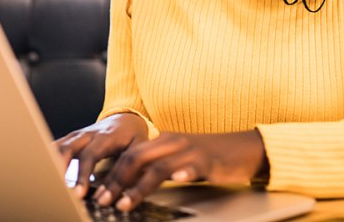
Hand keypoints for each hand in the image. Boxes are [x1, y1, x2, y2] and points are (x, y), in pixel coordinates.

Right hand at [55, 113, 149, 198]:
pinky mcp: (72, 138)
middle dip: (60, 168)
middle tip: (59, 188)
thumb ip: (127, 168)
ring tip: (48, 181)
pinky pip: (57, 145)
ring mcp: (78, 135)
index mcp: (105, 137)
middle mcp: (88, 134)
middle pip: (68, 148)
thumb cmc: (132, 136)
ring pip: (59, 146)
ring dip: (51, 162)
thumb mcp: (138, 150)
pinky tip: (43, 169)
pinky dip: (48, 156)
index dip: (83, 175)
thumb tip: (116, 191)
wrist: (126, 117)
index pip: (90, 156)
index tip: (79, 192)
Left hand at [93, 130, 265, 211]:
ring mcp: (190, 151)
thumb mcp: (178, 158)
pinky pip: (194, 167)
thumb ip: (155, 166)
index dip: (111, 174)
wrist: (245, 148)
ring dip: (138, 187)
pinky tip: (177, 181)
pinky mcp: (209, 161)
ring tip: (125, 203)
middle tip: (104, 200)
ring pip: (158, 167)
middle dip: (116, 181)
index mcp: (162, 140)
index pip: (129, 155)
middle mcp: (172, 142)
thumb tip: (128, 182)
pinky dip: (184, 173)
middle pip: (136, 158)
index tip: (98, 192)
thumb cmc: (209, 157)